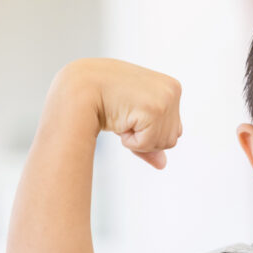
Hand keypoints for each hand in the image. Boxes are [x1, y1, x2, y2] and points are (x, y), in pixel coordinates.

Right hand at [60, 58, 182, 168]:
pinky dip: (131, 141)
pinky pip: (148, 143)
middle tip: (124, 115)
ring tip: (121, 116)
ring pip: (163, 144)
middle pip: (171, 139)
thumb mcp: (132, 115)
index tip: (131, 111)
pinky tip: (118, 120)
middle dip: (146, 136)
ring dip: (138, 138)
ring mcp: (165, 99)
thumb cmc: (103, 99)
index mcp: (172, 87)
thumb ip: (151, 137)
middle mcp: (172, 91)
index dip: (149, 130)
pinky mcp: (154, 109)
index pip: (174, 129)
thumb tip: (163, 165)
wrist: (77, 87)